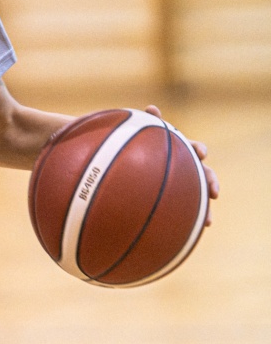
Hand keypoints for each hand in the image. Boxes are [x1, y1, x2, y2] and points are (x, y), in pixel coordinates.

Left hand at [146, 105, 217, 225]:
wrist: (129, 174)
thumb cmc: (136, 151)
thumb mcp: (140, 137)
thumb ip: (147, 123)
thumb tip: (152, 107)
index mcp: (179, 152)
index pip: (193, 147)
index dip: (199, 150)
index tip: (200, 154)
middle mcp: (185, 169)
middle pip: (204, 174)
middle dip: (210, 182)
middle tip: (213, 191)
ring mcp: (181, 186)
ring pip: (198, 198)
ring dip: (205, 209)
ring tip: (208, 221)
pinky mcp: (175, 202)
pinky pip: (185, 213)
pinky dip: (189, 223)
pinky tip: (188, 235)